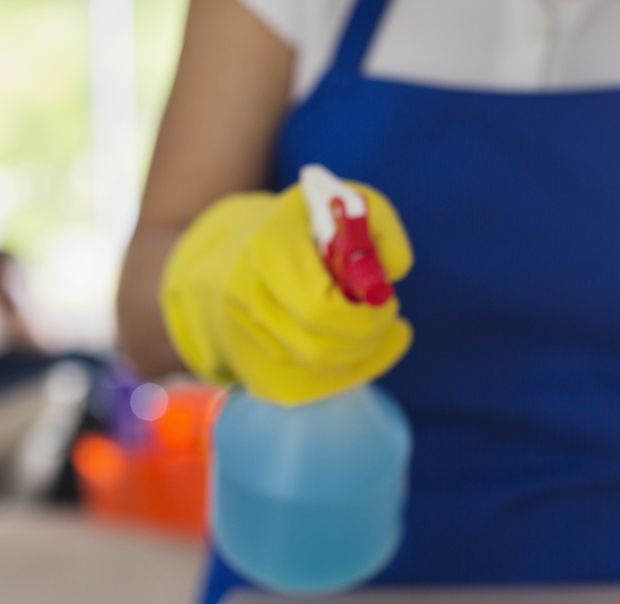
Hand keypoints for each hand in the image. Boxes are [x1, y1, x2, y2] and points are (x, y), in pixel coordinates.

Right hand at [159, 182, 413, 404]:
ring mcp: (243, 336)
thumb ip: (377, 223)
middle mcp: (245, 297)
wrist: (223, 262)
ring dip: (360, 355)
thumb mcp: (337, 204)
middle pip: (320, 347)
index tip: (386, 301)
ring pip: (317, 370)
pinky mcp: (252, 367)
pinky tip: (358, 349)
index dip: (363, 316)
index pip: (320, 310)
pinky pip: (310, 383)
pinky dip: (346, 370)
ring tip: (374, 331)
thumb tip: (395, 270)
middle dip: (366, 337)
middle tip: (385, 319)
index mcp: (266, 252)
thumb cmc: (298, 230)